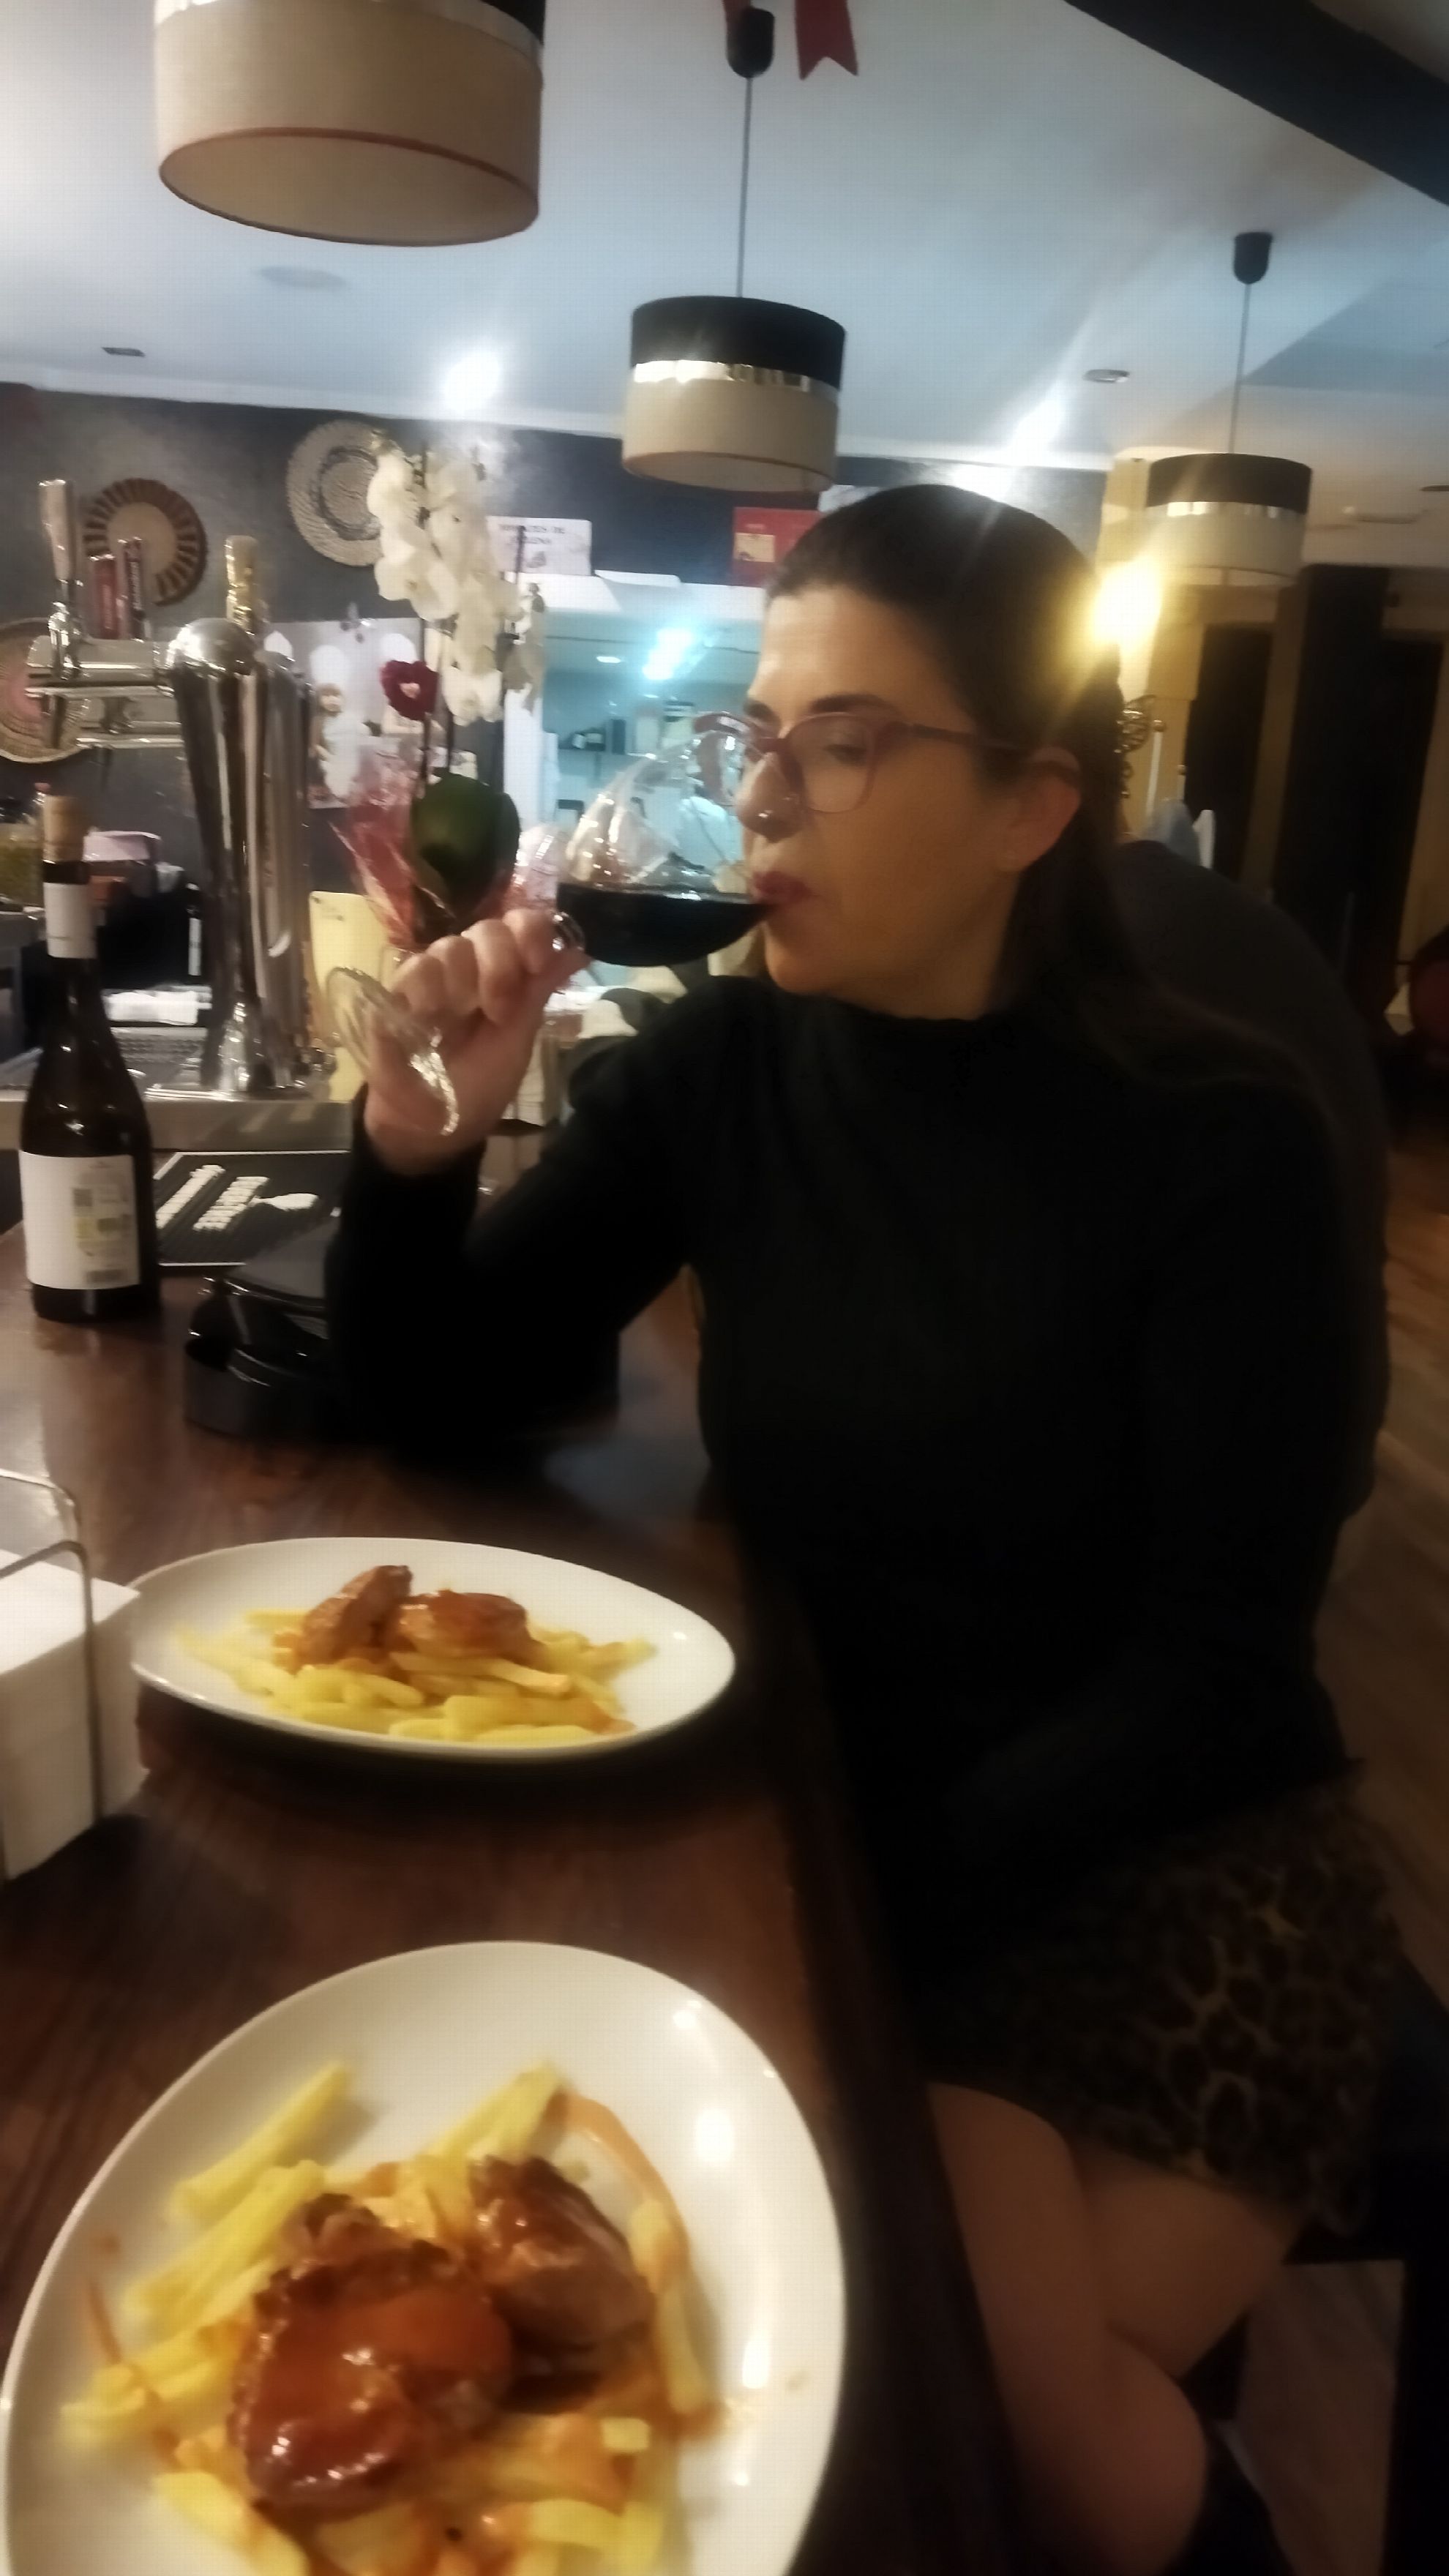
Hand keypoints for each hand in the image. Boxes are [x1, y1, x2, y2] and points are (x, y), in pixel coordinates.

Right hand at [363, 910, 576, 1175]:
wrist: (432, 1125)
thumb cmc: (479, 1085)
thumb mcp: (516, 1040)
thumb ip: (538, 992)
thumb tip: (579, 951)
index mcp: (505, 972)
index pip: (520, 924)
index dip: (531, 932)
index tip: (538, 962)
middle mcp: (469, 966)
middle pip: (487, 929)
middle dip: (500, 966)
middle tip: (499, 1011)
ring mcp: (432, 976)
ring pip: (450, 947)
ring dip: (463, 983)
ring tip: (457, 1022)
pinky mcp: (396, 992)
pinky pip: (413, 968)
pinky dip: (426, 991)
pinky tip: (428, 1020)